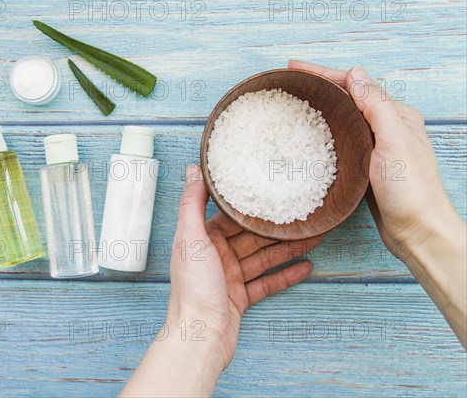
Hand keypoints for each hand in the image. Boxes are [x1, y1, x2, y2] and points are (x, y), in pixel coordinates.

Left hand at [122, 165, 321, 396]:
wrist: (199, 336)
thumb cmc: (193, 287)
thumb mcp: (190, 239)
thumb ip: (192, 204)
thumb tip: (193, 169)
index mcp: (202, 239)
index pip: (231, 216)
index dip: (252, 205)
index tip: (273, 191)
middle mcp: (215, 256)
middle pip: (252, 237)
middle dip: (277, 227)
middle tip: (304, 214)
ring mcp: (229, 278)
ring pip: (264, 258)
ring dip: (288, 248)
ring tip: (315, 237)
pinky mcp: (241, 298)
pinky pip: (267, 282)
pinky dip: (286, 275)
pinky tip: (306, 267)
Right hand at [287, 61, 465, 347]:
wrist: (417, 230)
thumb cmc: (410, 189)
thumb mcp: (393, 142)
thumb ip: (376, 106)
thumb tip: (355, 74)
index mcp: (396, 116)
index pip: (355, 85)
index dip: (323, 74)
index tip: (295, 68)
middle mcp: (387, 127)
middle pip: (347, 98)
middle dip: (319, 87)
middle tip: (290, 82)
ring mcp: (376, 147)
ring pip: (344, 118)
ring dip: (321, 107)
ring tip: (295, 103)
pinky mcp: (366, 166)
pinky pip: (342, 140)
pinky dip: (325, 132)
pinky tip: (310, 135)